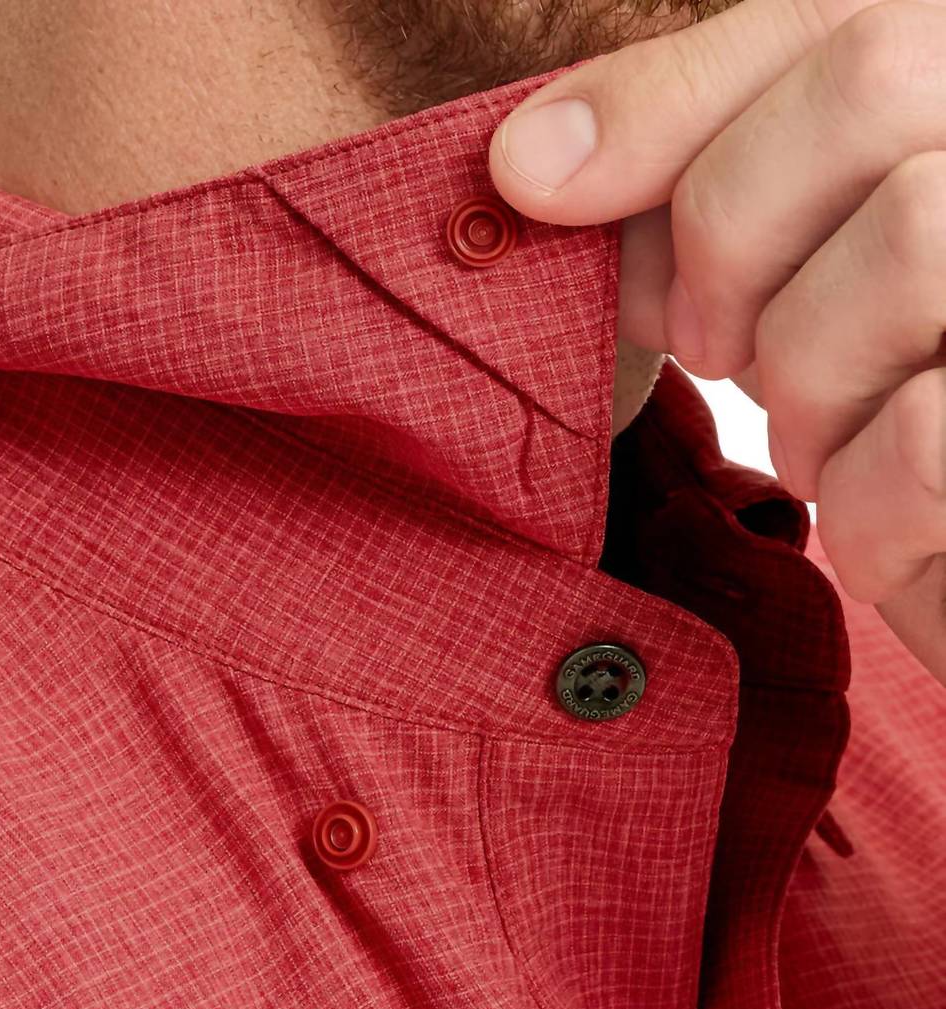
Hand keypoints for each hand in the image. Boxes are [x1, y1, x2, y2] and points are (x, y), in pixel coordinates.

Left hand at [486, 0, 945, 683]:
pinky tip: (875, 531)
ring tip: (822, 445)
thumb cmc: (898, 407)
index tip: (530, 181)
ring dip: (806, 390)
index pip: (838, 19)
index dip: (667, 102)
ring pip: (910, 241)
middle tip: (713, 346)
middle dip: (734, 240)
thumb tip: (527, 161)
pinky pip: (928, 430)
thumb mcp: (799, 281)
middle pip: (873, 85)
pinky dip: (866, 508)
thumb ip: (697, 189)